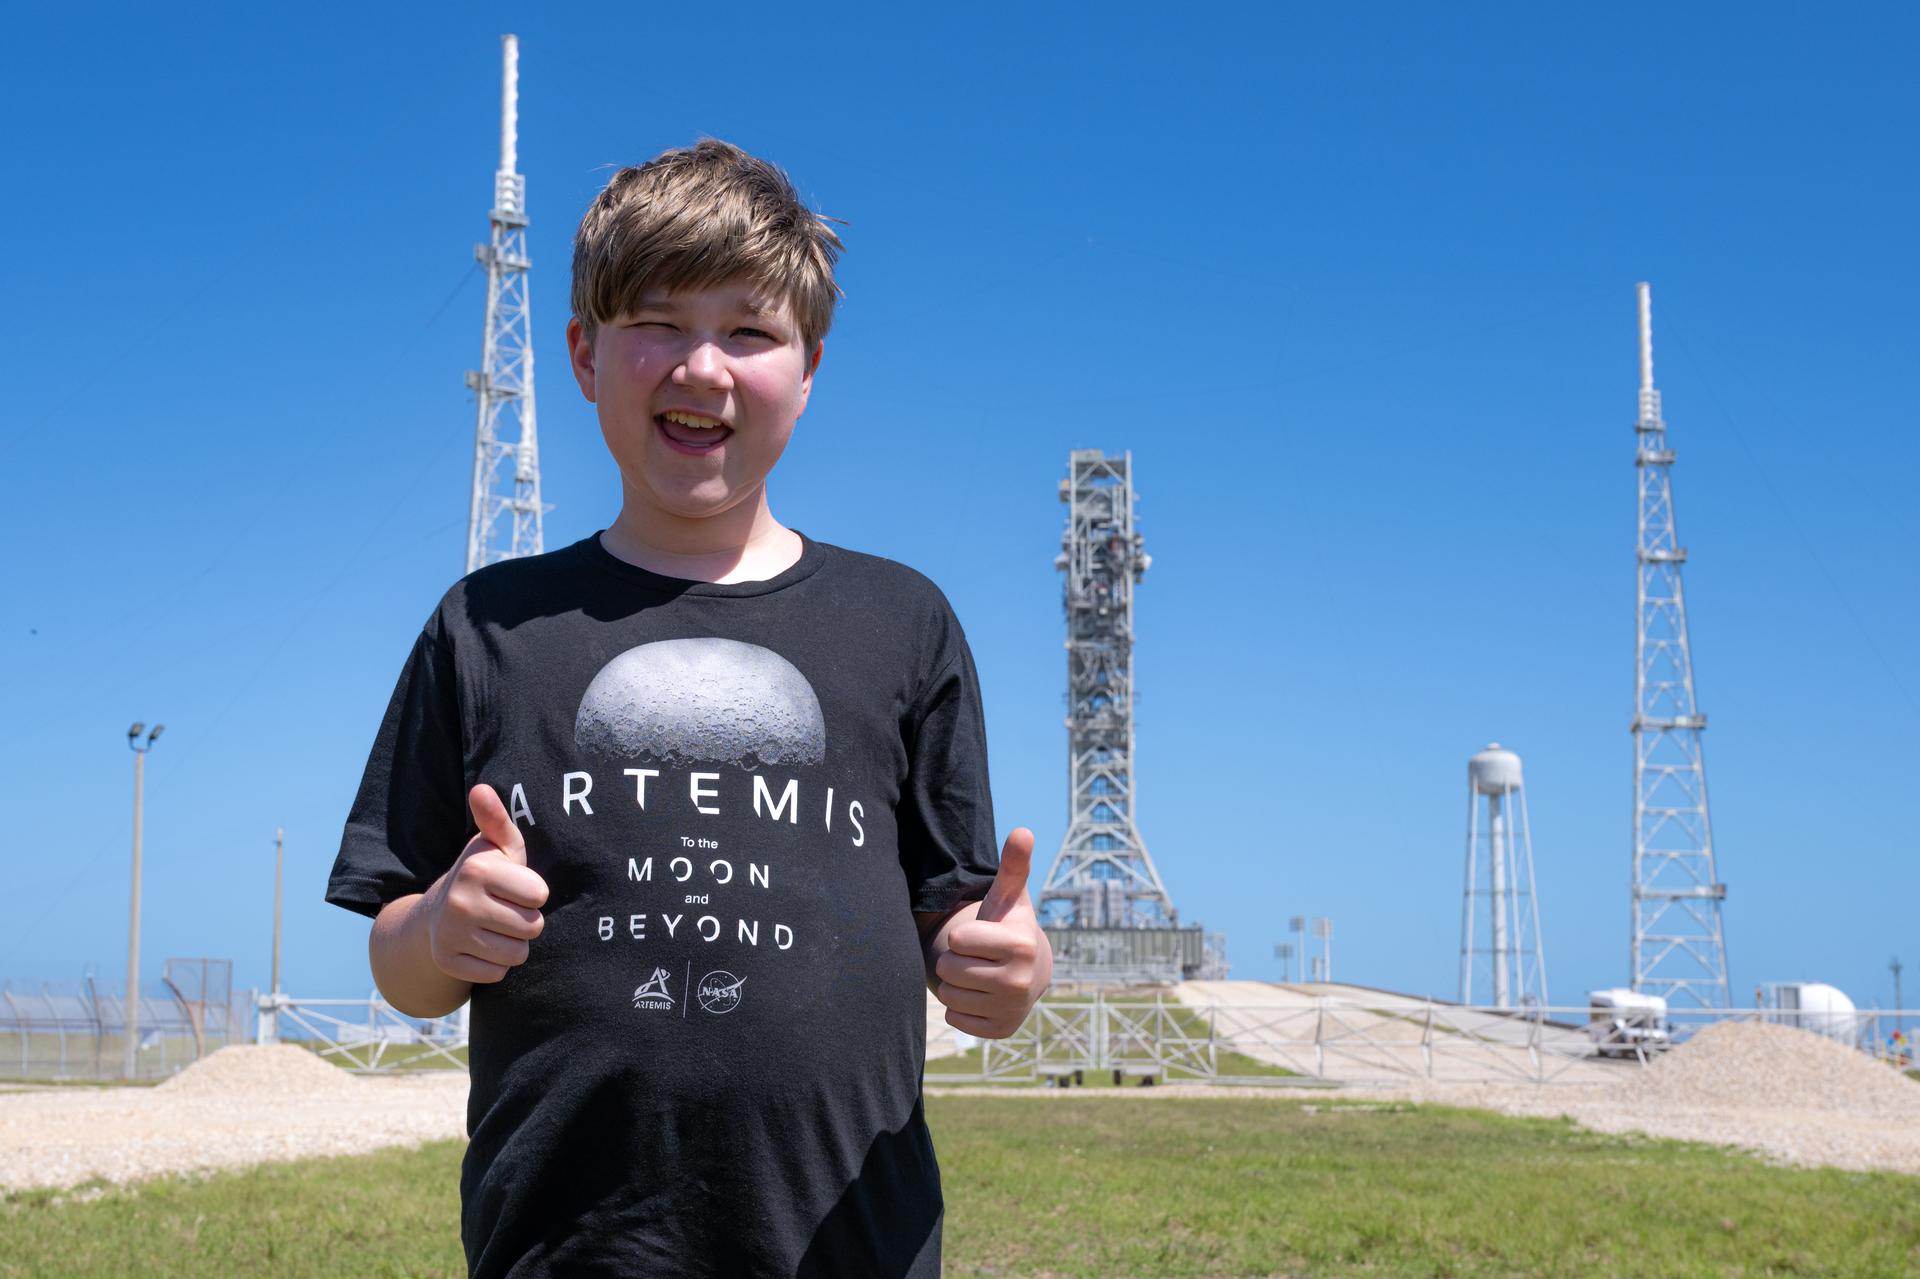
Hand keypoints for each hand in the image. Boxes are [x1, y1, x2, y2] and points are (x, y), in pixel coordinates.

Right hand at [423, 784, 548, 983]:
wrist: (437, 912)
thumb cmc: (483, 875)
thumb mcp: (495, 845)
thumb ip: (496, 818)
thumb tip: (481, 789)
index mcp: (477, 870)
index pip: (539, 895)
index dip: (534, 893)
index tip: (517, 887)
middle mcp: (460, 902)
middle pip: (533, 928)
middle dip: (527, 920)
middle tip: (506, 909)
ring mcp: (450, 935)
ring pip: (517, 954)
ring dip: (514, 943)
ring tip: (496, 926)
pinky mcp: (448, 963)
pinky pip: (498, 974)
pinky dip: (496, 964)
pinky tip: (482, 945)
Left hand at [932, 827, 1052, 1037]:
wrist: (1029, 972)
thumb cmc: (1008, 926)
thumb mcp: (1010, 896)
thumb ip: (1013, 865)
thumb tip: (1022, 830)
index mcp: (1021, 945)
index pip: (958, 940)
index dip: (964, 936)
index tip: (982, 936)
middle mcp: (1020, 981)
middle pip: (949, 969)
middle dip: (956, 960)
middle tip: (977, 956)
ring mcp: (1011, 1010)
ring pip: (949, 994)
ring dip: (956, 983)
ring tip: (979, 974)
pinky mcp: (999, 1031)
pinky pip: (954, 1017)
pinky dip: (960, 1006)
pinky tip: (980, 995)